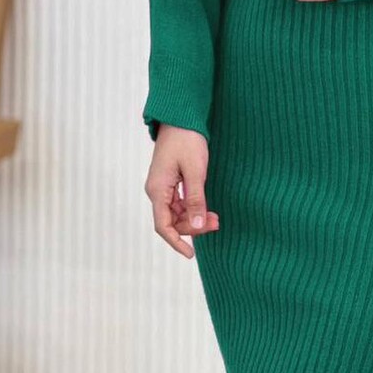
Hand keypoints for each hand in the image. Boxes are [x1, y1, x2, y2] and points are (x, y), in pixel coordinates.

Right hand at [144, 124, 219, 258]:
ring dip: (194, 218)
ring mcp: (163, 186)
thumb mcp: (195, 171)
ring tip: (216, 218)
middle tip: (216, 223)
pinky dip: (193, 208)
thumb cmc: (187, 140)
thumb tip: (196, 225)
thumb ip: (195, 199)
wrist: (181, 117)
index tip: (190, 255)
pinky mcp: (170, 181)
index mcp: (157, 190)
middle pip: (171, 221)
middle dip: (192, 227)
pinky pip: (179, 202)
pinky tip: (206, 209)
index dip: (176, 242)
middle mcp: (156, 191)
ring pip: (176, 213)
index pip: (163, 226)